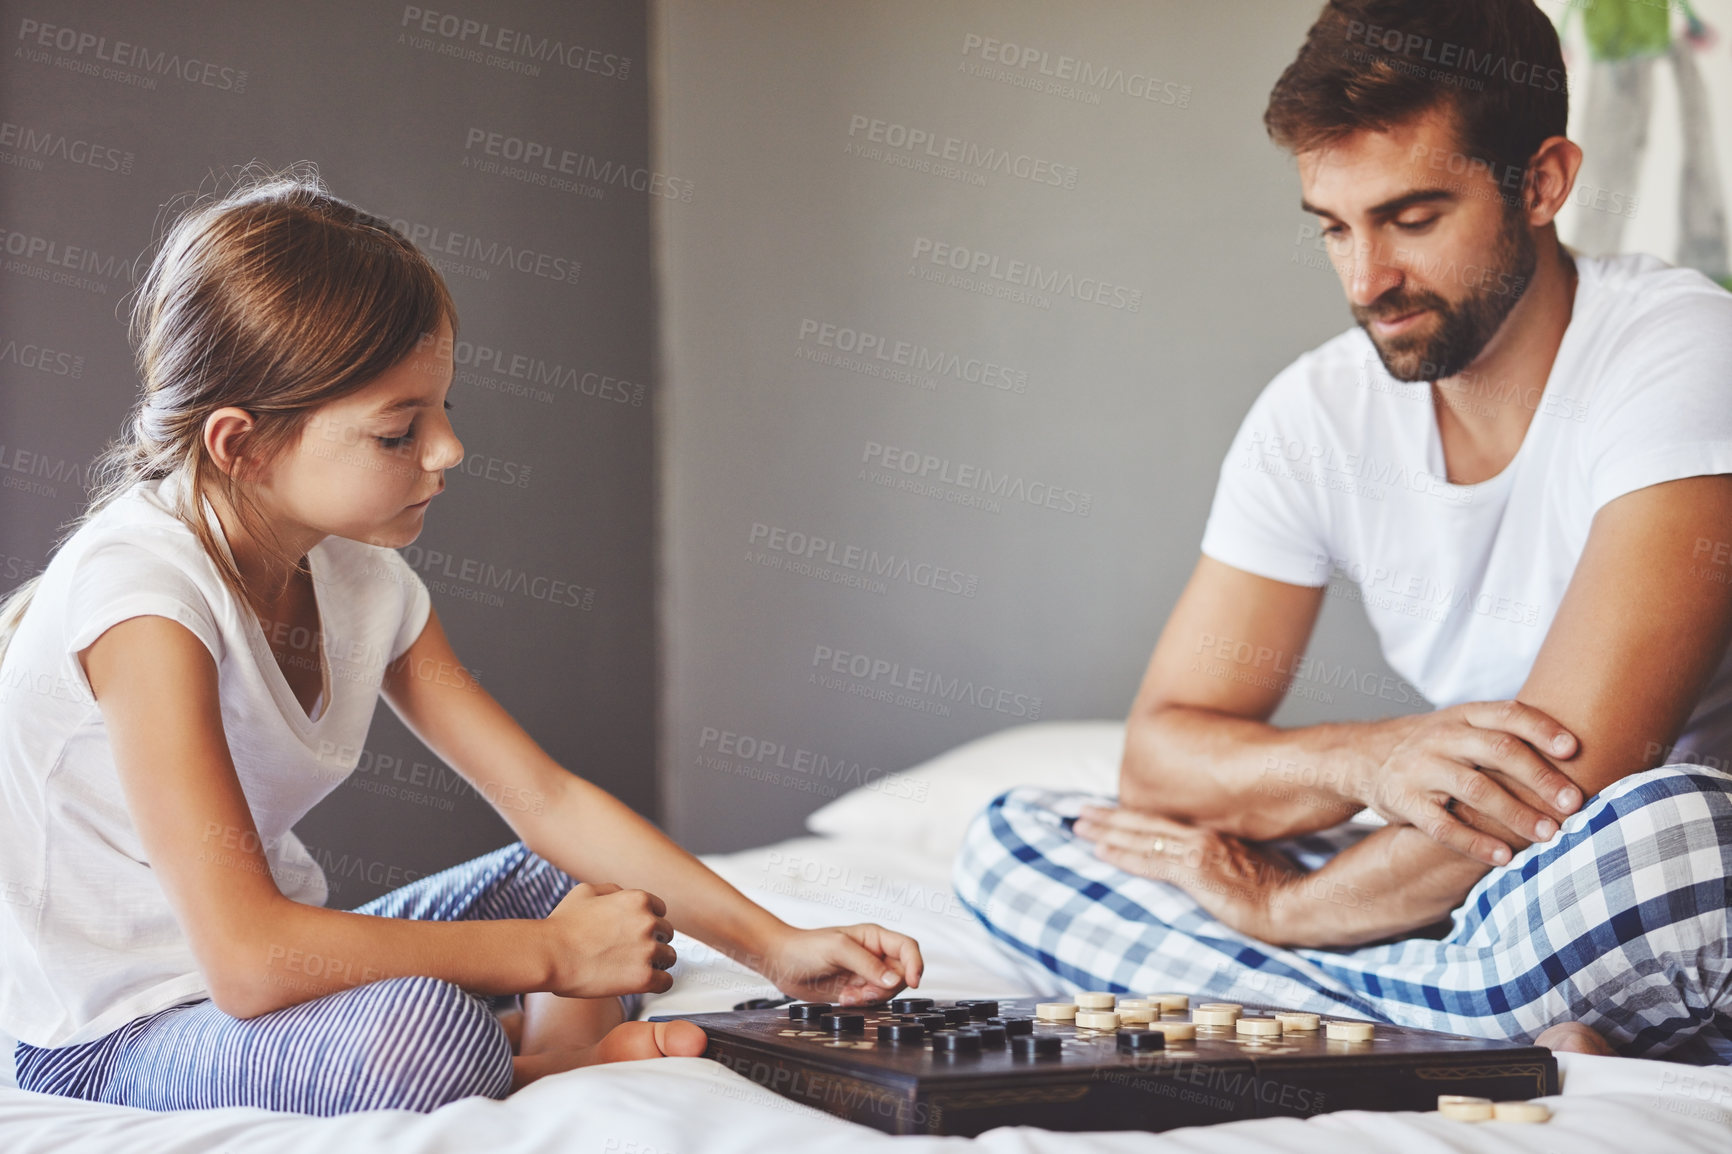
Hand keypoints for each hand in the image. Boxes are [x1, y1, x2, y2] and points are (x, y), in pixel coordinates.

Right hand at [541, 881, 678, 998]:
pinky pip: (666, 981)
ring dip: (656, 962)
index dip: (649, 922)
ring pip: (669, 957)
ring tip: (636, 968)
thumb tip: (623, 895)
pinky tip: (644, 983)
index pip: (660, 910)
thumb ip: (612, 890)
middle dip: (653, 941)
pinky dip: (657, 983)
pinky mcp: (644, 977)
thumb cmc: (562, 926)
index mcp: (637, 900)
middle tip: (634, 951)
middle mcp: (648, 922)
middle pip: (666, 934)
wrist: (550, 955)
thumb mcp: (585, 891)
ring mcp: (648, 950)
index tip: (640, 932)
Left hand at [758, 924, 924, 1005]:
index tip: (913, 982)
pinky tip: (844, 998)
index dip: (915, 964)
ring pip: (887, 992)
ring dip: (871, 997)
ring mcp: (865, 974)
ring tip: (849, 994)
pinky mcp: (856, 990)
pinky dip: (860, 1004)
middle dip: (885, 988)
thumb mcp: (838, 949)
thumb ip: (867, 964)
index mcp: (874, 938)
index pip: (907, 948)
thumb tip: (894, 979)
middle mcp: (874, 955)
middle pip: (901, 975)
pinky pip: (871, 1002)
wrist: (781, 963)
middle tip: (864, 991)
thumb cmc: (805, 947)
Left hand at [1074, 805, 1301, 940]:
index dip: (1135, 817)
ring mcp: (1198, 851)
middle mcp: (1203, 836)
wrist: (1299, 905)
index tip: (1111, 812)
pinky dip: (1122, 854)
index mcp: (1215, 836)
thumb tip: (1217, 872)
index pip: (1165, 823)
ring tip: (1079, 825)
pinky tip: (1101, 851)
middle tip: (1081, 811)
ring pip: (1140, 836)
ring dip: (1106, 831)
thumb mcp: (1255, 869)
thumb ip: (1230, 864)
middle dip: (1110, 817)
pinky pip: (1149, 860)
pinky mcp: (1195, 870)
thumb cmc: (1285, 894)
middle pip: (1145, 822)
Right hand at [1359, 701, 1581, 865]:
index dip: (1542, 729)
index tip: (1574, 750)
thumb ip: (1507, 736)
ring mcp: (1419, 768)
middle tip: (1573, 803)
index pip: (1507, 714)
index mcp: (1463, 716)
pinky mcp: (1403, 800)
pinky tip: (1504, 858)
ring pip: (1473, 789)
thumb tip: (1582, 756)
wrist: (1367, 757)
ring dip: (1515, 814)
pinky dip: (1476, 843)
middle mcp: (1441, 736)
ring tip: (1549, 835)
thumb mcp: (1464, 727)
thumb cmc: (1438, 747)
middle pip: (1496, 750)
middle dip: (1539, 777)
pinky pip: (1442, 825)